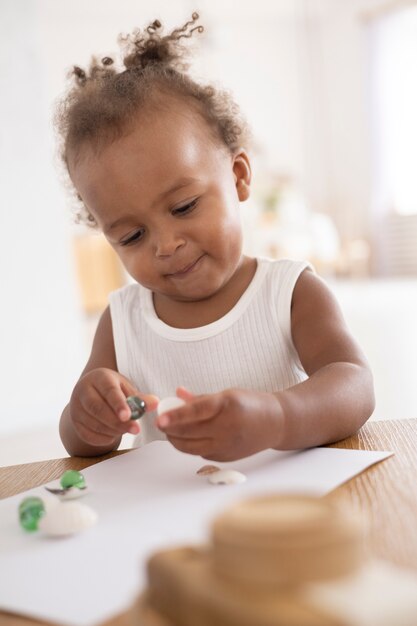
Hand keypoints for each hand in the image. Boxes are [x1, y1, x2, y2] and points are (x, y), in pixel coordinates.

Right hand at [69, 368, 157, 447]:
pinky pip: (88, 435)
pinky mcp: (74, 422)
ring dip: (113, 430)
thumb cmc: (113, 390)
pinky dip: (103, 438)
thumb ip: (140, 398)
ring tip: (127, 429)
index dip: (118, 404)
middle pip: (98, 408)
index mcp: (99, 378)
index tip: (128, 416)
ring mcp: (76, 407)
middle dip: (118, 422)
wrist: (93, 394)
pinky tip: (114, 434)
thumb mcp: (127, 389)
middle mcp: (83, 390)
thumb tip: (155, 403)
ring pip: (93, 423)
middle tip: (136, 429)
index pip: (108, 391)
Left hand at [156, 387, 282, 460]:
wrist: (275, 423)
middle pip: (190, 432)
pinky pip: (201, 452)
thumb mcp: (226, 394)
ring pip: (192, 447)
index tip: (160, 418)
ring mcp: (228, 445)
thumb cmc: (250, 404)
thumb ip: (200, 398)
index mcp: (228, 405)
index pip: (196, 412)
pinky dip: (191, 445)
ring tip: (170, 431)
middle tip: (160, 423)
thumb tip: (176, 394)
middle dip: (170, 429)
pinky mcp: (227, 457)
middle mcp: (228, 427)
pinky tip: (188, 437)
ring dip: (176, 440)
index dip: (176, 416)